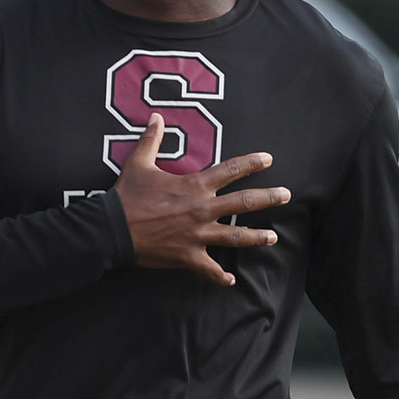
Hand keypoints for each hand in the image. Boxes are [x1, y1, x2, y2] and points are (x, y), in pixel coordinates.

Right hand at [111, 113, 284, 286]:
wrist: (112, 230)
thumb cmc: (127, 196)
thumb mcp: (138, 163)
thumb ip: (151, 140)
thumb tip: (156, 117)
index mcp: (195, 186)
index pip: (231, 170)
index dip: (252, 163)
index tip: (268, 159)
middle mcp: (202, 209)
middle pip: (244, 203)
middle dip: (269, 198)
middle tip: (286, 195)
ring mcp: (197, 235)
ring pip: (236, 237)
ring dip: (256, 237)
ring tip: (273, 237)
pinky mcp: (187, 256)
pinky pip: (208, 269)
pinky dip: (219, 277)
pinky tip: (230, 281)